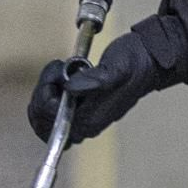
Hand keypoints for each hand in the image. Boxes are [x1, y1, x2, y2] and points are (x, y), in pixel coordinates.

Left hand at [26, 30, 161, 144]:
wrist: (146, 61)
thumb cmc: (132, 63)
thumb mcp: (116, 68)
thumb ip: (94, 80)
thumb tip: (69, 88)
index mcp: (89, 121)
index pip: (47, 117)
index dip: (46, 91)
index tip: (61, 70)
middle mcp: (83, 127)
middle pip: (41, 121)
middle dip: (43, 91)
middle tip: (60, 69)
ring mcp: (80, 122)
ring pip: (41, 119)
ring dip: (44, 92)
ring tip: (61, 72)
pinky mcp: (78, 114)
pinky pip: (48, 115)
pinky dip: (46, 95)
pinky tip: (58, 79)